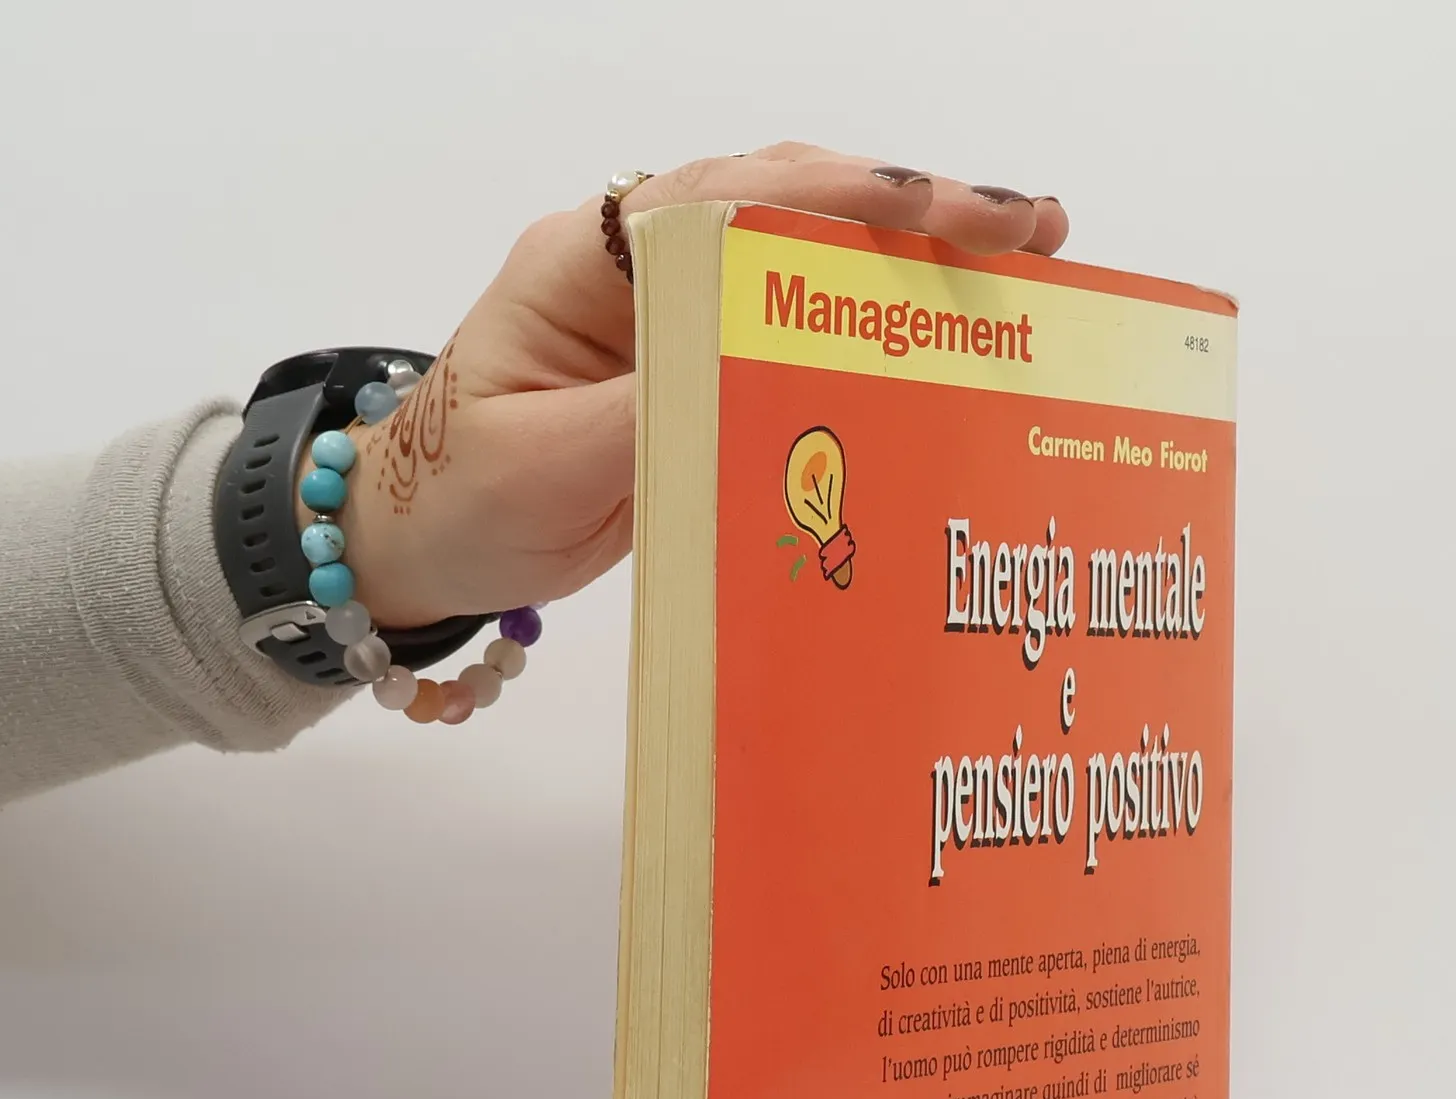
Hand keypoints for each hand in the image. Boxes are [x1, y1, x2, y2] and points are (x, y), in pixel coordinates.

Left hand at [327, 144, 1069, 629]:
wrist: (421, 540)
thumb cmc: (462, 496)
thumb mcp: (545, 463)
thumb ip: (645, 416)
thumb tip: (751, 380)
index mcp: (589, 264)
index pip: (734, 203)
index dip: (846, 202)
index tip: (943, 214)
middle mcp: (639, 269)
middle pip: (789, 205)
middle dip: (914, 211)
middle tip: (1034, 229)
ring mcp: (672, 317)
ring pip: (803, 258)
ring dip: (910, 257)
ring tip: (1024, 262)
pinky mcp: (698, 372)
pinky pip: (795, 333)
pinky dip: (874, 325)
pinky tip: (944, 335)